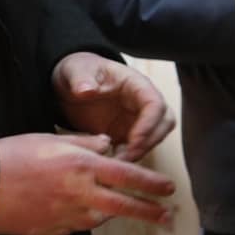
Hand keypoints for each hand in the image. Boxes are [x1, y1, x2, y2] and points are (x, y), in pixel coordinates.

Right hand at [0, 133, 176, 234]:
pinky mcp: (51, 230)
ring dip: (113, 213)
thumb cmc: (14, 156)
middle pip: (124, 206)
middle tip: (168, 216)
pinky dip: (85, 219)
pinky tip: (82, 211)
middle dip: (149, 211)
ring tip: (120, 207)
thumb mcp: (53, 140)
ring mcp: (65, 215)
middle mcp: (79, 193)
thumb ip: (87, 143)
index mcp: (83, 167)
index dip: (152, 183)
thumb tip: (110, 145)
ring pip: (101, 218)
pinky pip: (77, 226)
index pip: (129, 176)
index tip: (169, 188)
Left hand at [52, 52, 173, 161]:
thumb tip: (86, 90)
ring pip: (155, 137)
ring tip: (117, 162)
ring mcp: (136, 119)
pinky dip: (128, 157)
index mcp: (136, 85)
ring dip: (141, 151)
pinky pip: (136, 148)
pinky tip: (111, 163)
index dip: (149, 124)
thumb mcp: (77, 71)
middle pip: (164, 122)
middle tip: (128, 156)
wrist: (71, 84)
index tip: (133, 141)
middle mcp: (142, 103)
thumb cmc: (79, 72)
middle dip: (150, 141)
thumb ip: (81, 79)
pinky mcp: (125, 133)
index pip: (155, 104)